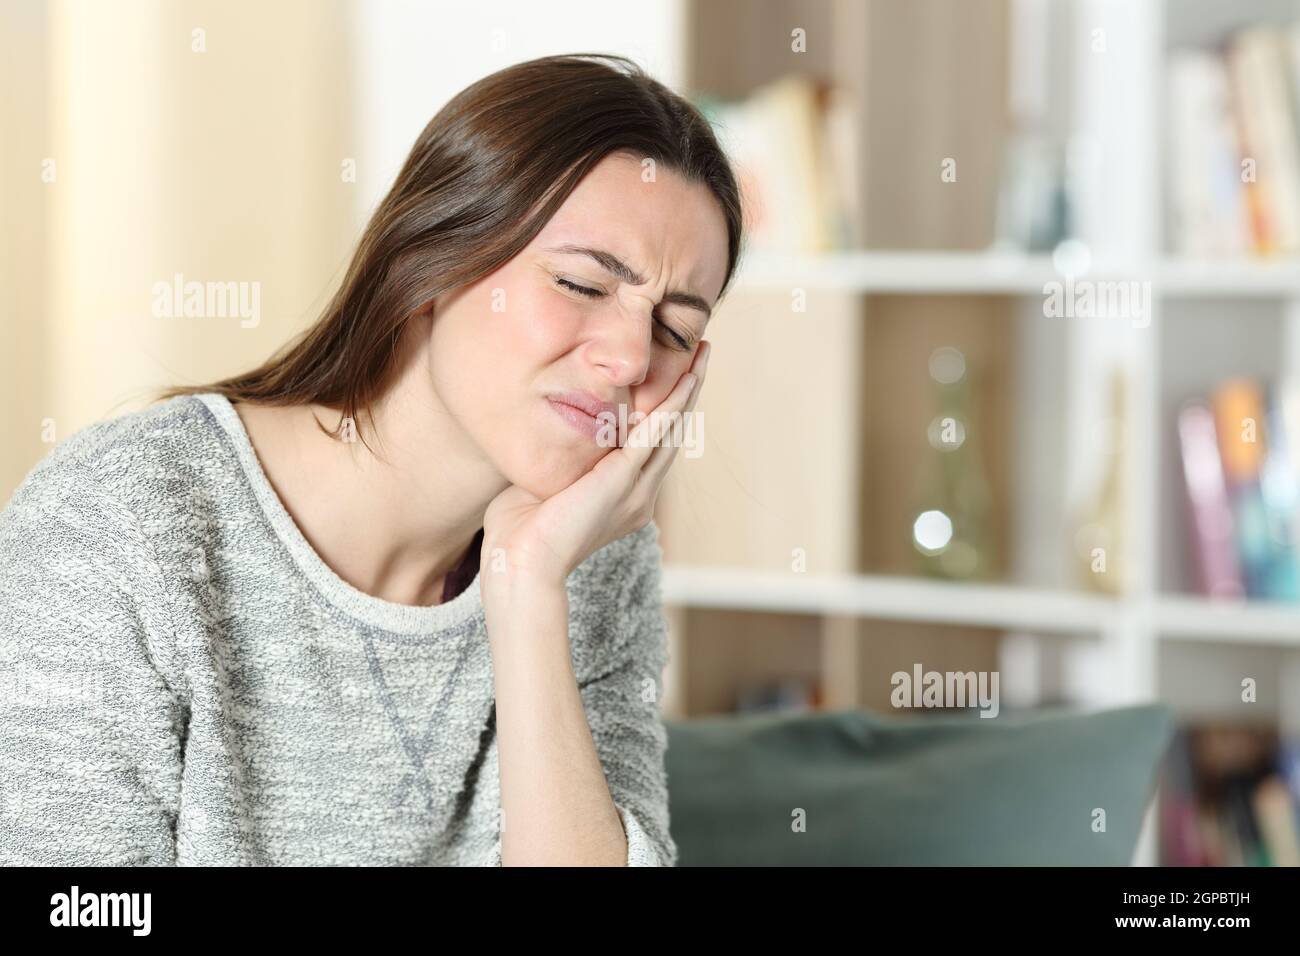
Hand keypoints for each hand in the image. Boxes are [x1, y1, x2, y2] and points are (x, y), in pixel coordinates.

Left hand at [479, 340, 710, 596]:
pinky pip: (656, 433)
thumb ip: (559, 457)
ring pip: (671, 429)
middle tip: (700, 354)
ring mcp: (636, 489)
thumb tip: (547, 428)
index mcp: (623, 499)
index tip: (671, 377)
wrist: (521, 564)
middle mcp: (639, 494)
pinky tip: (686, 378)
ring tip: (701, 355)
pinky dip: (673, 403)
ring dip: (688, 389)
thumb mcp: (545, 484)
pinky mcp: (624, 479)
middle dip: (687, 391)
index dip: (663, 410)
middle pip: (672, 433)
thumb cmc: (520, 533)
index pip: (650, 446)